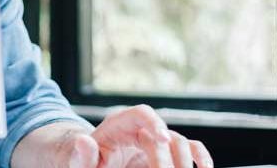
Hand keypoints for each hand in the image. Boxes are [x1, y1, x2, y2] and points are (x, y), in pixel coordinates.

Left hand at [90, 105, 211, 167]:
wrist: (92, 163)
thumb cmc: (83, 161)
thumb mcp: (77, 160)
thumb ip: (81, 155)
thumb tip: (82, 140)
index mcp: (118, 125)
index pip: (141, 113)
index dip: (154, 122)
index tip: (162, 139)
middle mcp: (140, 129)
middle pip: (163, 135)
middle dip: (168, 159)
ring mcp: (155, 141)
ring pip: (180, 143)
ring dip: (185, 161)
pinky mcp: (165, 154)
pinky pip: (189, 150)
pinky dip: (199, 158)